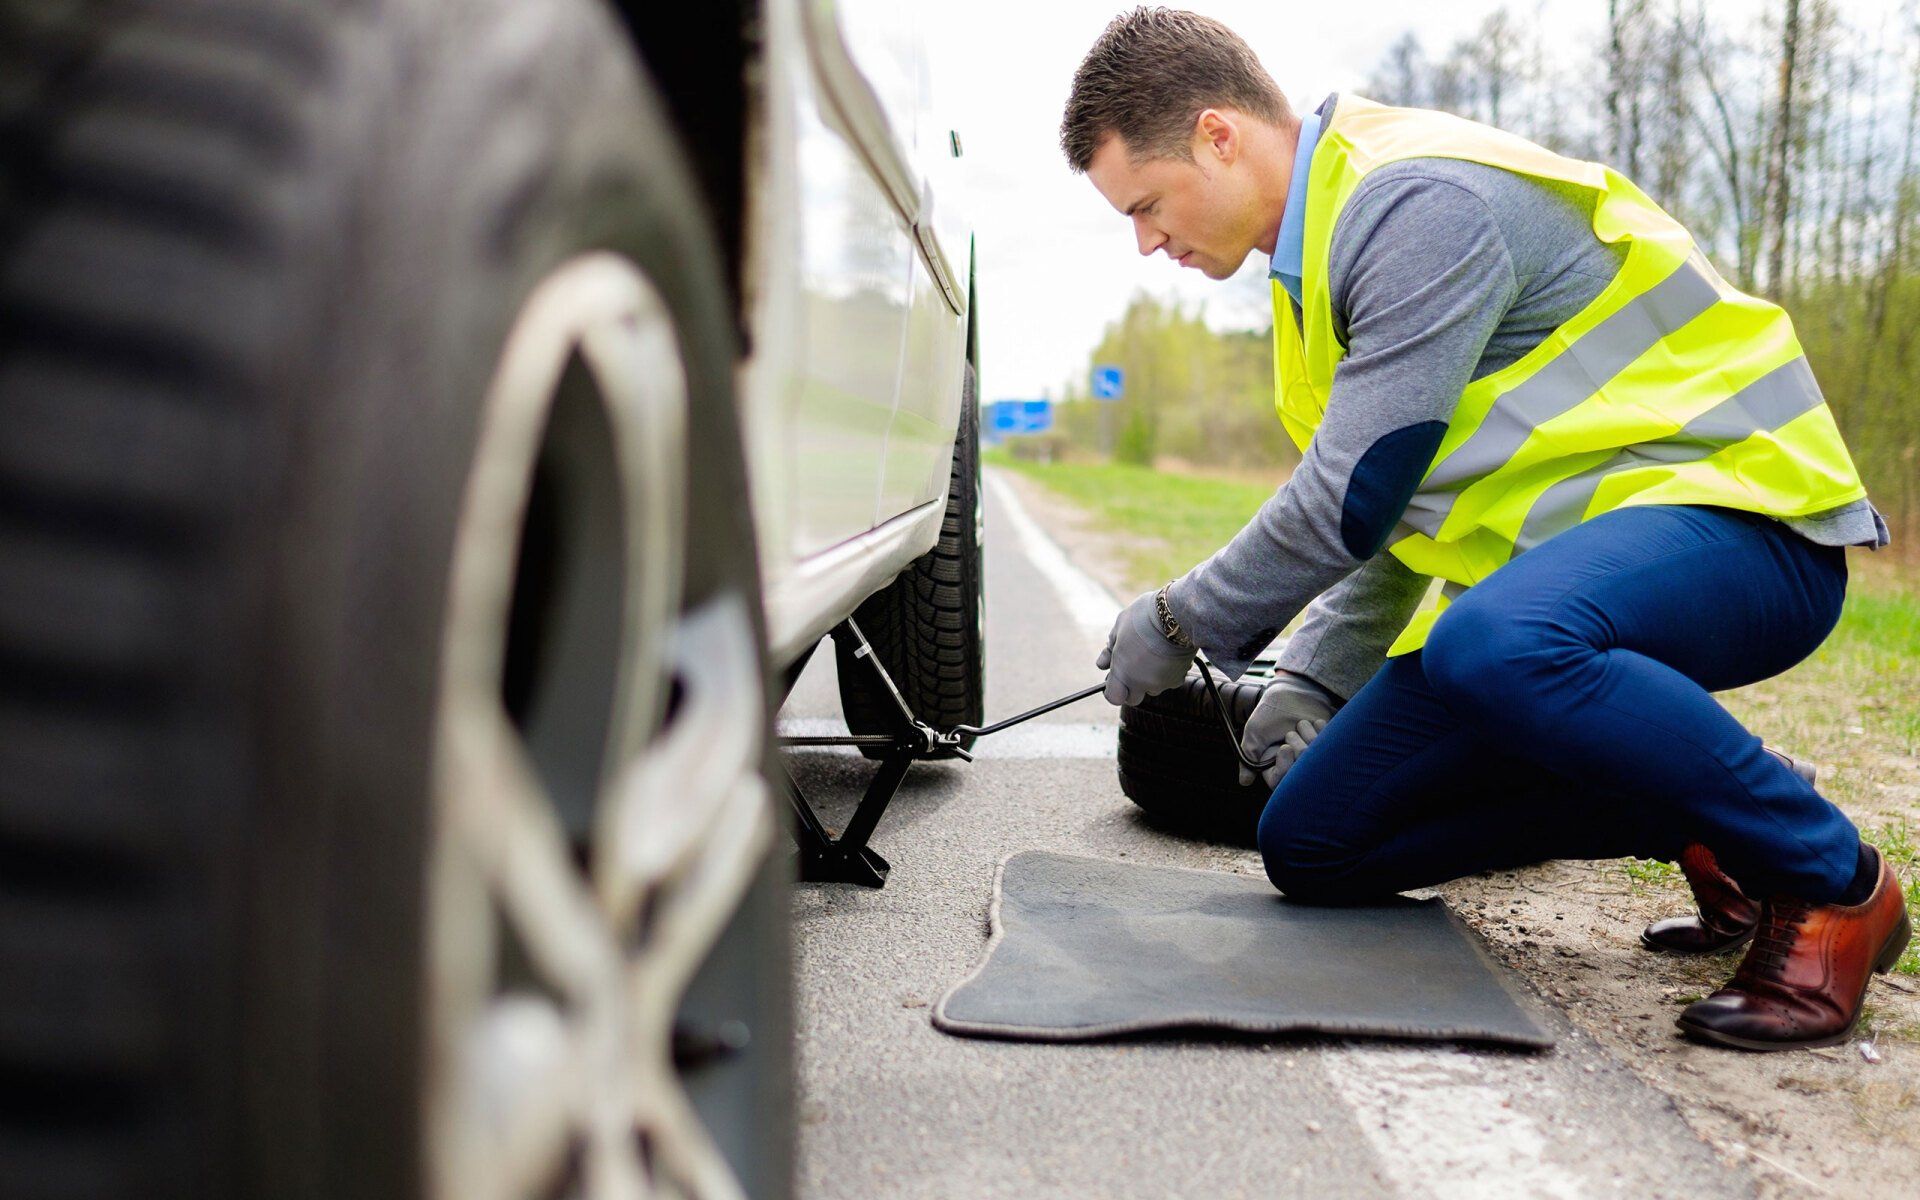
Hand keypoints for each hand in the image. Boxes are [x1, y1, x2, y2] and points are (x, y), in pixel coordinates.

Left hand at [1096, 590, 1194, 705]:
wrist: (1177, 615)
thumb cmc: (1144, 617)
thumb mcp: (1119, 627)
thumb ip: (1109, 649)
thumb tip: (1102, 664)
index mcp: (1123, 672)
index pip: (1114, 697)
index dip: (1112, 690)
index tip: (1113, 680)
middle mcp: (1142, 683)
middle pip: (1133, 698)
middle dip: (1130, 687)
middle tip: (1132, 668)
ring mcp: (1161, 682)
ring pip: (1152, 689)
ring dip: (1149, 679)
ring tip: (1151, 656)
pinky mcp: (1178, 677)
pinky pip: (1169, 681)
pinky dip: (1166, 673)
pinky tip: (1166, 657)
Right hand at [1238, 671, 1339, 789]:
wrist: (1292, 692)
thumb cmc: (1270, 713)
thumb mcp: (1254, 734)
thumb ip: (1249, 757)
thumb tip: (1244, 782)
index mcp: (1275, 767)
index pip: (1280, 782)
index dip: (1284, 767)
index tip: (1285, 748)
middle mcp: (1294, 765)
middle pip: (1300, 774)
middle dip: (1297, 750)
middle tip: (1291, 733)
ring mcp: (1312, 757)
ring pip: (1316, 760)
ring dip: (1307, 737)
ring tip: (1301, 723)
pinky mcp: (1327, 746)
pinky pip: (1330, 748)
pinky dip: (1321, 732)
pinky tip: (1315, 722)